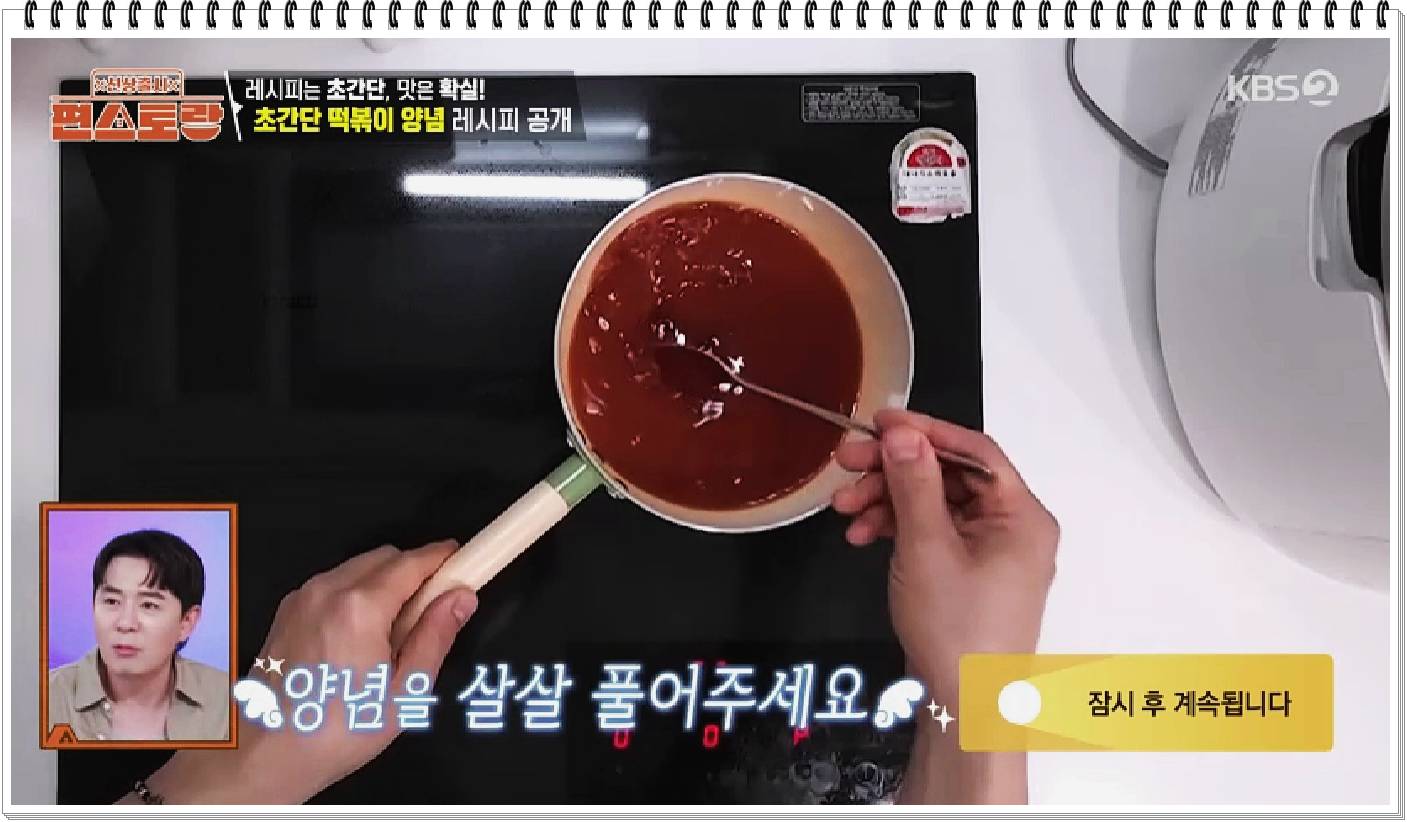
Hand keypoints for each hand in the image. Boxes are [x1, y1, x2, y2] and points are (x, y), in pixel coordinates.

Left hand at [130, 540, 474, 804]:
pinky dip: (356, 593)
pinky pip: (333, 584)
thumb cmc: (340, 729)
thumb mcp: (404, 691)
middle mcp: (327, 590)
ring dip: (384, 581)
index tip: (465, 560)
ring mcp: (302, 597)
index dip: (443, 557)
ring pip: (357, 567)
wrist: (267, 754)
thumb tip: (462, 597)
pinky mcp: (287, 610)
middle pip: (385, 556)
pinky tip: (362, 635)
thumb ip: (435, 636)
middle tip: (434, 606)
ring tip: (395, 630)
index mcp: (360, 607)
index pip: (412, 562)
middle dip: (414, 571)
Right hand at [832, 408, 1059, 690]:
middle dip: (894, 470)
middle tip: (846, 463)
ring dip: (887, 500)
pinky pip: (933, 533)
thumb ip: (914, 483)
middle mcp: (1013, 528)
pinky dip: (897, 529)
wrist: (963, 706)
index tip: (877, 422)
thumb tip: (902, 432)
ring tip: (844, 509)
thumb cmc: (956, 629)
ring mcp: (992, 553)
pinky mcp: (969, 573)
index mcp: (1022, 516)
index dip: (924, 430)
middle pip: (950, 476)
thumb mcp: (927, 547)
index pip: (974, 452)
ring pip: (934, 504)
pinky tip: (862, 536)